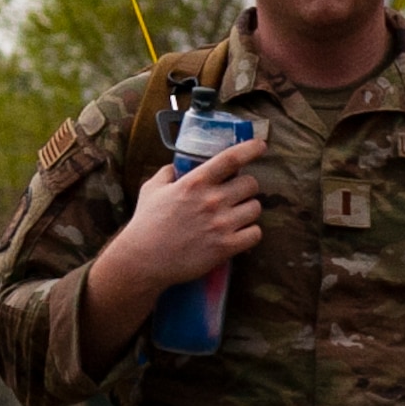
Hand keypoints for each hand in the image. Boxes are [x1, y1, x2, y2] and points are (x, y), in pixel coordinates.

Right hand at [101, 136, 267, 291]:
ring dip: (248, 210)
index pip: (231, 158)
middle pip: (251, 184)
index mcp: (195, 182)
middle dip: (246, 187)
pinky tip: (239, 234)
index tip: (260, 146)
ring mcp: (221, 224)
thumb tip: (176, 167)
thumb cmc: (146, 223)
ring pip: (255, 208)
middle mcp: (212, 200)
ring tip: (236, 215)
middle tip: (236, 194)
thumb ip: (167, 174)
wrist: (144, 259)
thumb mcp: (151, 190)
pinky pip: (255, 233)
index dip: (250, 149)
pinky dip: (250, 233)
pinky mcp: (226, 247)